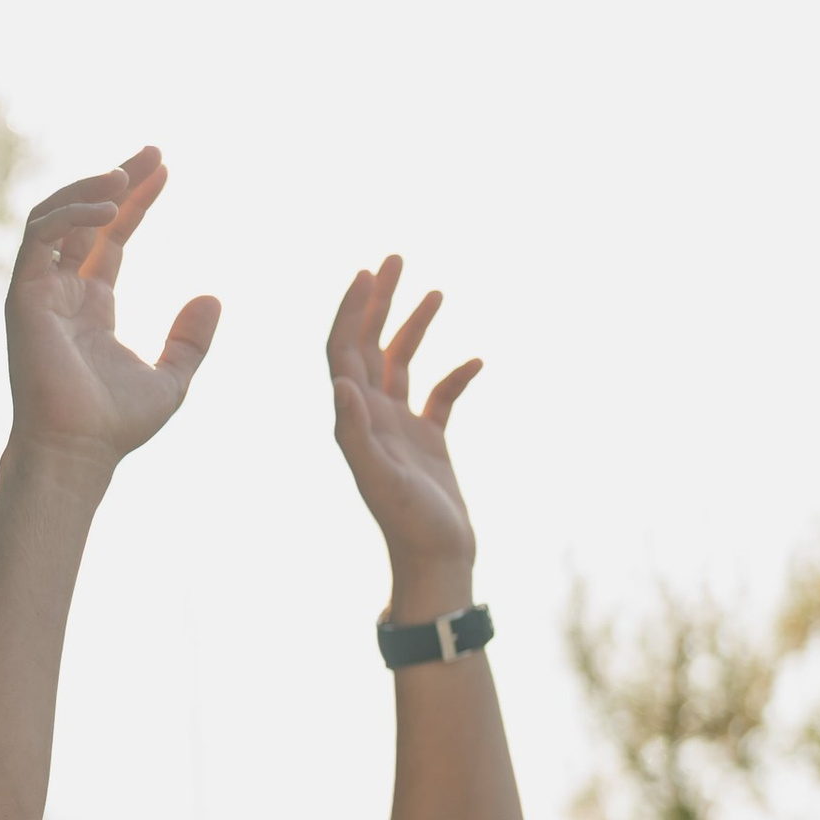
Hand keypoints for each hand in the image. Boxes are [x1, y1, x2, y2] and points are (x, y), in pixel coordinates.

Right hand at [5, 147, 219, 470]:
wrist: (77, 450)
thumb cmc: (117, 424)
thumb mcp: (172, 378)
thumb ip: (191, 339)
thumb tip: (213, 297)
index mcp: (90, 305)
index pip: (109, 237)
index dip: (136, 201)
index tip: (165, 169)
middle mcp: (61, 291)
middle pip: (85, 217)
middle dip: (117, 178)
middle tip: (154, 151)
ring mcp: (38, 291)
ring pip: (55, 216)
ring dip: (90, 187)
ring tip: (128, 172)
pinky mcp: (23, 295)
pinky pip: (40, 235)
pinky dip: (70, 213)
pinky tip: (108, 206)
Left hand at [327, 256, 480, 613]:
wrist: (435, 562)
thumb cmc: (408, 525)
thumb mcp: (379, 479)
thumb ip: (357, 433)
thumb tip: (341, 384)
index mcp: (355, 418)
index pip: (344, 350)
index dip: (351, 309)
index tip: (368, 271)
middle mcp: (372, 416)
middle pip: (369, 345)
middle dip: (380, 301)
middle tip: (395, 257)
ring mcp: (401, 428)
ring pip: (403, 363)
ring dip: (415, 326)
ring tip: (435, 290)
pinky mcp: (429, 443)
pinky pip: (441, 397)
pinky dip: (457, 375)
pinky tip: (478, 360)